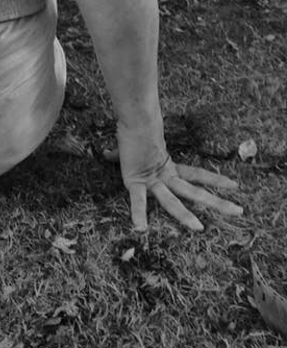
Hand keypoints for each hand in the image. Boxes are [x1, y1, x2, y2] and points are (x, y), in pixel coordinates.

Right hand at [106, 119, 243, 231]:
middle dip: (217, 202)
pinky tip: (140, 228)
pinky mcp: (137, 181)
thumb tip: (106, 154)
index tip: (233, 185)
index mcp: (168, 167)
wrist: (135, 118)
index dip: (214, 180)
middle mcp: (165, 176)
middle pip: (195, 192)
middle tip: (240, 211)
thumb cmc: (134, 129)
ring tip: (200, 229)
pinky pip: (138, 200)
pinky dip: (138, 213)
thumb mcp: (134, 148)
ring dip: (185, 215)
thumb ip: (121, 155)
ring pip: (173, 201)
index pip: (197, 175)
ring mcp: (153, 180)